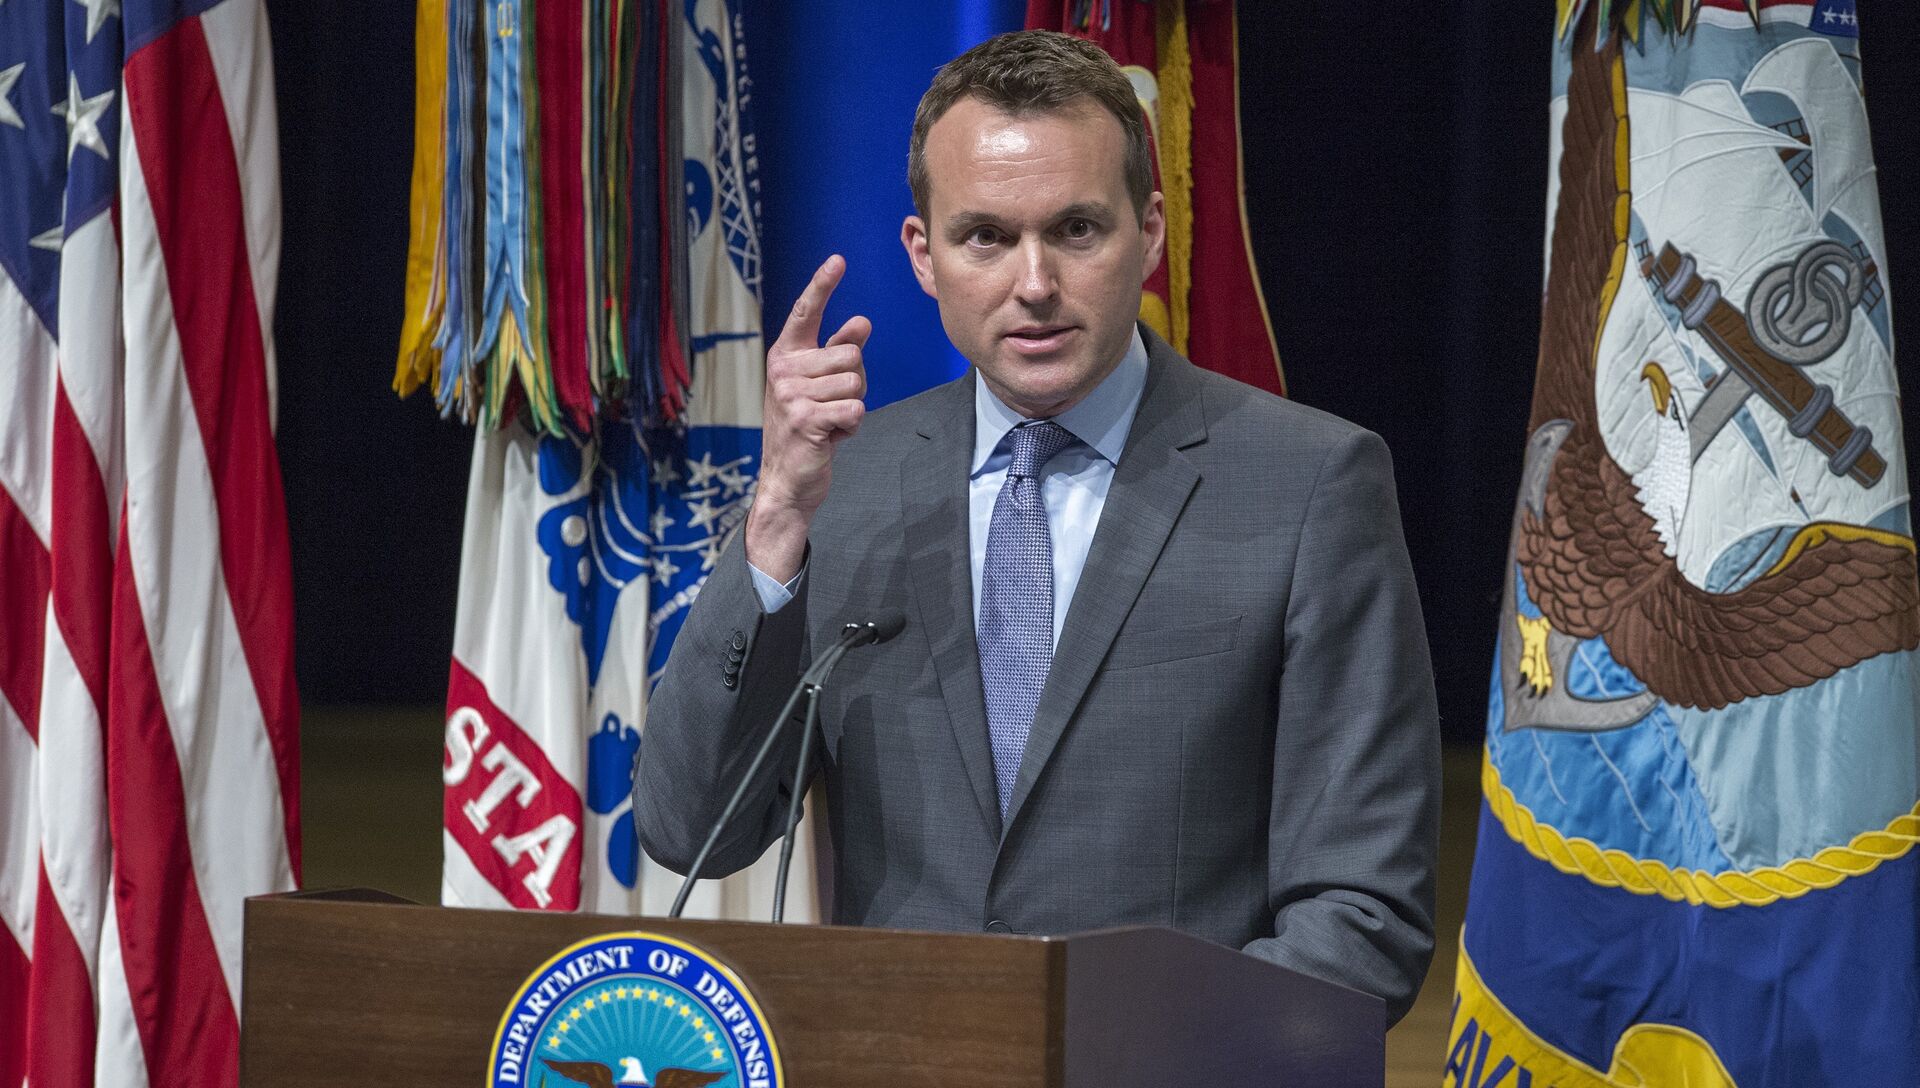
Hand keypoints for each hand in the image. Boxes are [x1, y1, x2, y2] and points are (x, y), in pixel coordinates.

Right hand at [746, 255, 870, 582]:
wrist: (787, 478)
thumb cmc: (806, 427)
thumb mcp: (820, 386)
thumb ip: (837, 354)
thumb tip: (861, 321)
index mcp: (784, 355)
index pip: (805, 312)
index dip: (823, 285)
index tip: (838, 260)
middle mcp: (783, 369)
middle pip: (850, 353)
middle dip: (856, 381)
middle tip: (833, 405)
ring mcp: (791, 394)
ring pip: (856, 381)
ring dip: (854, 405)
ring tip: (831, 420)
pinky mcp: (806, 419)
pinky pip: (855, 408)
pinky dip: (852, 425)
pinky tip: (832, 436)